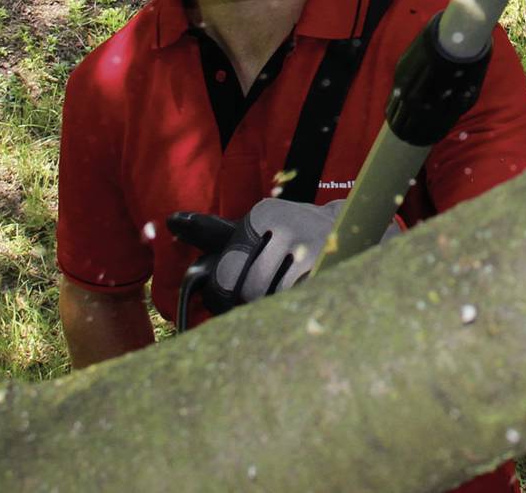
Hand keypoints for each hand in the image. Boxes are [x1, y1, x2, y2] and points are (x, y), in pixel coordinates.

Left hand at [168, 198, 398, 315]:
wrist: (355, 228)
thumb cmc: (289, 235)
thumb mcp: (253, 229)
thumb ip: (212, 232)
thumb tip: (170, 221)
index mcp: (262, 214)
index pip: (225, 274)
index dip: (225, 299)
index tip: (234, 303)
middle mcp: (287, 222)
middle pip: (250, 291)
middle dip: (253, 305)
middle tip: (264, 303)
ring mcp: (315, 244)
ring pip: (276, 300)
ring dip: (277, 309)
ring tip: (287, 298)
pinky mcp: (336, 266)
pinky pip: (300, 304)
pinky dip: (297, 310)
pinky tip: (304, 299)